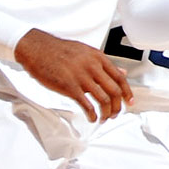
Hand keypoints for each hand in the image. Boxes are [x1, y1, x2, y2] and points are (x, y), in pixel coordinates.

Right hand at [14, 30, 131, 120]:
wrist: (39, 49)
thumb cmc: (61, 51)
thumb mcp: (87, 52)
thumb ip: (104, 63)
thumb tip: (121, 72)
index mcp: (99, 58)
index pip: (119, 77)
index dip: (127, 91)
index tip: (129, 101)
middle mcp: (93, 67)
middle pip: (114, 90)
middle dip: (117, 105)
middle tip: (116, 113)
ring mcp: (81, 77)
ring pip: (103, 98)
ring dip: (106, 112)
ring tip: (104, 118)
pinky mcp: (69, 87)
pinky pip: (86, 104)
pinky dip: (91, 114)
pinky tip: (91, 118)